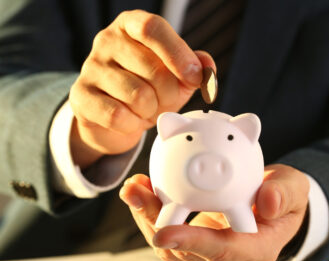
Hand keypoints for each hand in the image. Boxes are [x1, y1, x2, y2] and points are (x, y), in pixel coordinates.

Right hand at [69, 10, 214, 167]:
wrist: (114, 117)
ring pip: (137, 95)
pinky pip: (118, 115)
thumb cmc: (147, 89)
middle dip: (169, 95)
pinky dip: (133, 125)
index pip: (153, 28)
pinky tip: (131, 121)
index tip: (194, 78)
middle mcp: (107, 41)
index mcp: (131, 26)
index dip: (178, 54)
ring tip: (146, 110)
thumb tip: (207, 69)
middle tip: (165, 101)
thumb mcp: (175, 76)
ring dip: (151, 111)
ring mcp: (90, 68)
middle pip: (152, 69)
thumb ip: (194, 67)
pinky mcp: (80, 96)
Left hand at [120, 164, 308, 260]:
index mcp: (256, 249)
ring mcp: (210, 257)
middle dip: (154, 222)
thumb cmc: (283, 196)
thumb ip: (284, 194)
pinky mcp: (197, 247)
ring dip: (146, 218)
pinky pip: (169, 236)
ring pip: (170, 247)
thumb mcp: (293, 188)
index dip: (192, 243)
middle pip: (184, 251)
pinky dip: (152, 214)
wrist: (272, 206)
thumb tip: (266, 202)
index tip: (162, 232)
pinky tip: (142, 192)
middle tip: (134, 191)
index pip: (221, 250)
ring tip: (132, 188)